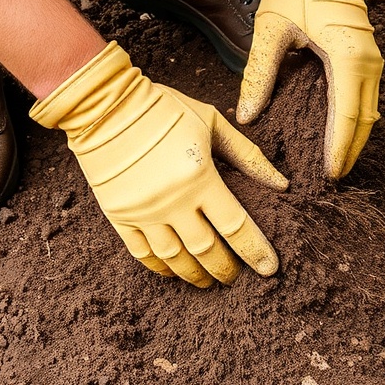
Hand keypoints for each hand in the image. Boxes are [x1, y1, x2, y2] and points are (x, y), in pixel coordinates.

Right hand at [30, 42, 287, 286]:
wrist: (103, 104)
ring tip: (207, 281)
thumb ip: (248, 155)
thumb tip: (281, 184)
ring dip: (194, 275)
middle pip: (206, 250)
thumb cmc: (164, 109)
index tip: (269, 269)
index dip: (255, 251)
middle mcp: (172, 201)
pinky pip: (141, 253)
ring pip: (174, 258)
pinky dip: (160, 267)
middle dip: (225, 269)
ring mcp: (143, 211)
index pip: (235, 226)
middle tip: (235, 278)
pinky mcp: (118, 214)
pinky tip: (173, 271)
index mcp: (199, 177)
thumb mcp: (212, 121)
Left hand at [237, 0, 382, 179]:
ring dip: (355, 138)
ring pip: (370, 111)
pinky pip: (366, 96)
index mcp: (347, 59)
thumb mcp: (271, 30)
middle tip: (333, 179)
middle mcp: (367, 62)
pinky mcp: (366, 52)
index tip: (330, 176)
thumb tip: (247, 115)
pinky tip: (339, 132)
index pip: (346, 119)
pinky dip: (355, 119)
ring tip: (337, 162)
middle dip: (351, 152)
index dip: (339, 150)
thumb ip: (259, 74)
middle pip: (365, 121)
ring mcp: (371, 57)